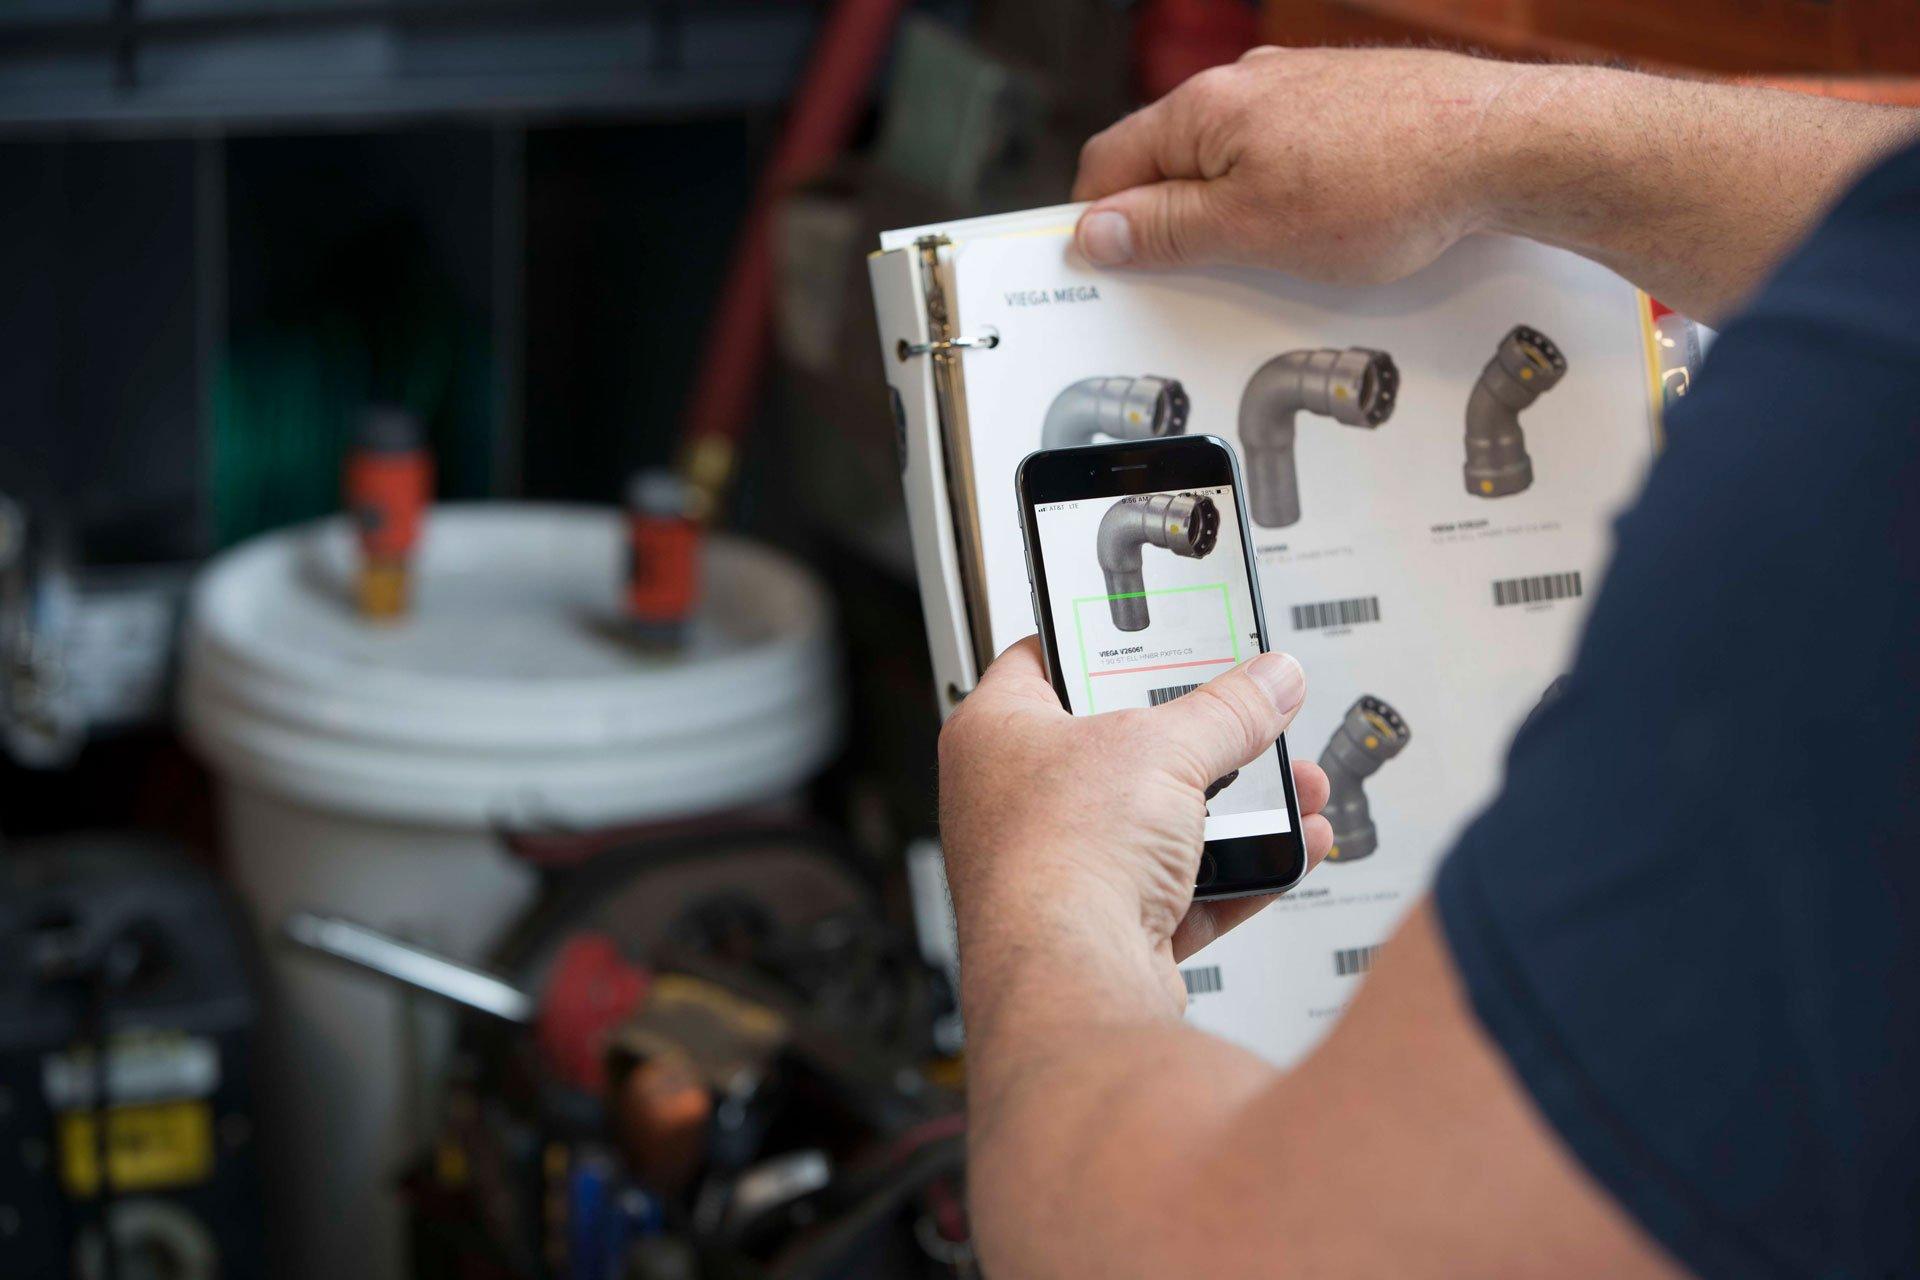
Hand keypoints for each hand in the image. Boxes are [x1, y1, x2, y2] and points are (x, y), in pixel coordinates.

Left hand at [938, 637, 1332, 979]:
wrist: (1069, 980)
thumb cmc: (1059, 856)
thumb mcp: (1164, 750)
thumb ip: (1227, 710)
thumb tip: (1267, 682)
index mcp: (995, 734)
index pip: (1042, 658)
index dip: (1102, 641)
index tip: (1159, 636)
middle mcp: (1013, 802)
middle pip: (1117, 749)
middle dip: (1198, 741)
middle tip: (1244, 718)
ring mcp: (1056, 869)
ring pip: (1156, 824)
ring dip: (1233, 811)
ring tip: (1291, 786)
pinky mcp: (1101, 929)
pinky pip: (1179, 889)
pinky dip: (1234, 873)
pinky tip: (1287, 849)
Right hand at [1072, 47, 1917, 320]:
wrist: (1508, 147)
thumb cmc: (1385, 185)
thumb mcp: (1251, 229)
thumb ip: (1165, 230)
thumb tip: (1092, 232)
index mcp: (1205, 108)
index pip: (1109, 165)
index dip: (1096, 226)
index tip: (1103, 275)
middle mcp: (1249, 84)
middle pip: (1170, 163)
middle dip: (1166, 226)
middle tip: (1184, 286)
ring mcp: (1306, 90)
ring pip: (1234, 164)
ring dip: (1231, 218)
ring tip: (1264, 270)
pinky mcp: (1356, 107)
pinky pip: (1292, 161)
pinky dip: (1288, 201)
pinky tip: (1325, 240)